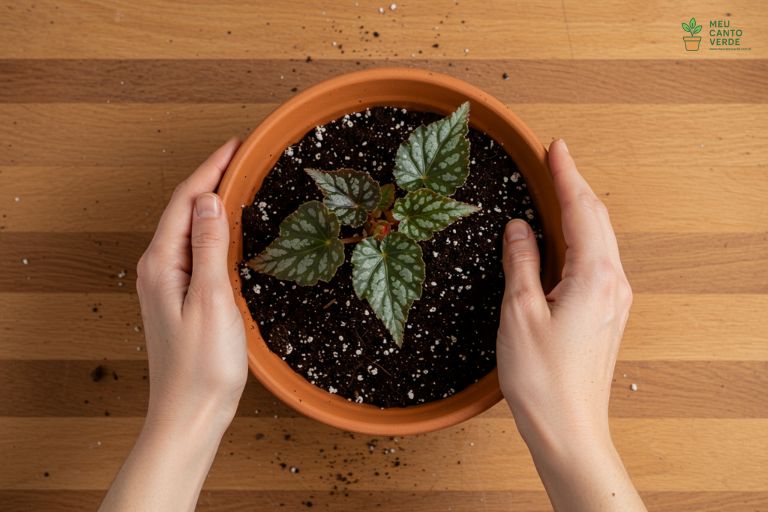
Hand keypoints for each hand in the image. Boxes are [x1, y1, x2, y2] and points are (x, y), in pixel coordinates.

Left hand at [100, 138, 246, 511]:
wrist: (191, 412)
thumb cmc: (202, 365)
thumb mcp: (211, 300)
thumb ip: (209, 247)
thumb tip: (211, 199)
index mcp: (162, 264)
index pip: (186, 200)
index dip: (211, 168)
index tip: (237, 145)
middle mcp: (158, 268)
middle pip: (184, 210)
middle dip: (211, 178)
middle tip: (243, 157)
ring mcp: (167, 283)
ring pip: (189, 229)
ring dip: (212, 202)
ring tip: (240, 183)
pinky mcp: (180, 297)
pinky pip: (195, 249)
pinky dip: (214, 230)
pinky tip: (231, 230)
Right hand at [497, 139, 644, 510]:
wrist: (568, 428)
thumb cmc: (542, 378)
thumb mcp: (519, 311)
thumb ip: (521, 262)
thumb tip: (520, 228)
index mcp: (594, 276)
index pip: (581, 209)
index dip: (566, 175)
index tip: (556, 147)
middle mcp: (613, 283)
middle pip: (596, 220)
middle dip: (575, 186)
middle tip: (555, 160)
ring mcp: (613, 300)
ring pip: (598, 240)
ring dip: (579, 211)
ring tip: (557, 189)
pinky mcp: (605, 315)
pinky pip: (596, 261)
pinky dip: (579, 238)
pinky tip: (562, 239)